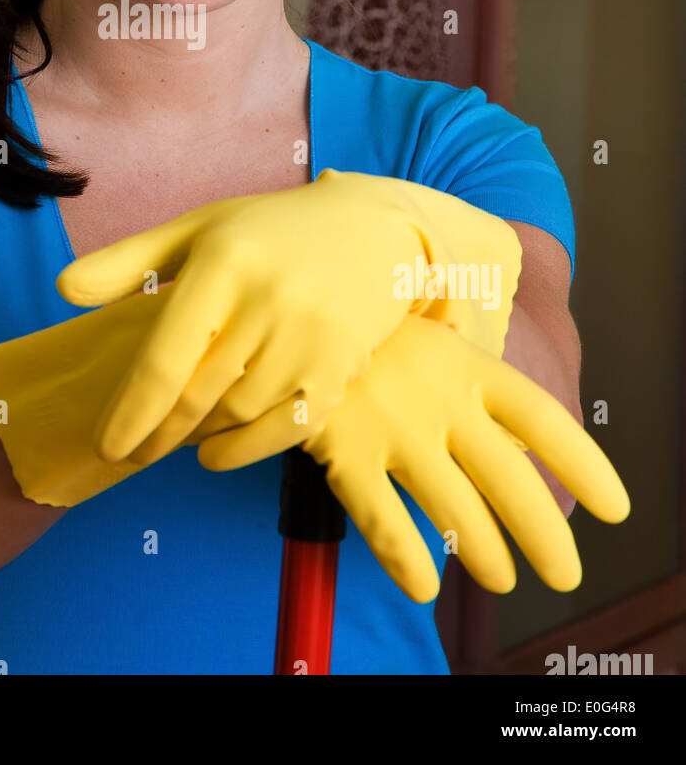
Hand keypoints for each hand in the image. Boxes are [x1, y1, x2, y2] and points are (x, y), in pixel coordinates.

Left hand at [55, 170, 522, 464]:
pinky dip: (242, 450)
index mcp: (222, 263)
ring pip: (235, 414)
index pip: (165, 359)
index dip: (130, 412)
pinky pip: (283, 429)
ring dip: (196, 435)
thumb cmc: (270, 232)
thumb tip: (63, 289)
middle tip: (125, 452)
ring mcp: (308, 339)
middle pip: (195, 396)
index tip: (106, 444)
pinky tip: (211, 454)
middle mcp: (267, 301)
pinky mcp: (340, 369)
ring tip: (169, 436)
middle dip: (154, 433)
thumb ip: (129, 260)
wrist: (375, 232)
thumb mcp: (199, 230)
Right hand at [192, 316, 630, 602]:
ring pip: (455, 509)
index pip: (542, 417)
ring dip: (484, 552)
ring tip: (499, 577)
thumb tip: (527, 436)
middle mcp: (439, 398)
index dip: (583, 465)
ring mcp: (391, 426)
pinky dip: (407, 557)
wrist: (279, 312)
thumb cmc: (366, 335)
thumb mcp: (430, 341)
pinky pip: (384, 520)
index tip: (615, 509)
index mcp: (466, 364)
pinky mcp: (343, 450)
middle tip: (565, 573)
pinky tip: (423, 582)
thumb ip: (475, 386)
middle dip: (545, 535)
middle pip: (509, 478)